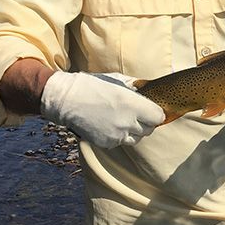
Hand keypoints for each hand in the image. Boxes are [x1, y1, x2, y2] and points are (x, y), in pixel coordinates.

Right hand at [40, 72, 164, 148]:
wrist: (66, 99)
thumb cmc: (93, 85)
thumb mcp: (118, 80)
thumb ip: (137, 87)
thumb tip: (149, 90)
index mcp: (133, 104)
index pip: (158, 117)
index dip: (155, 114)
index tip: (151, 111)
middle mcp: (127, 122)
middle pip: (149, 130)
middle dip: (145, 123)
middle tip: (135, 114)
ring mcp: (117, 135)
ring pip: (136, 139)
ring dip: (133, 131)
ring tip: (121, 120)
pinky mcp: (107, 143)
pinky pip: (120, 142)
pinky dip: (118, 136)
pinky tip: (108, 124)